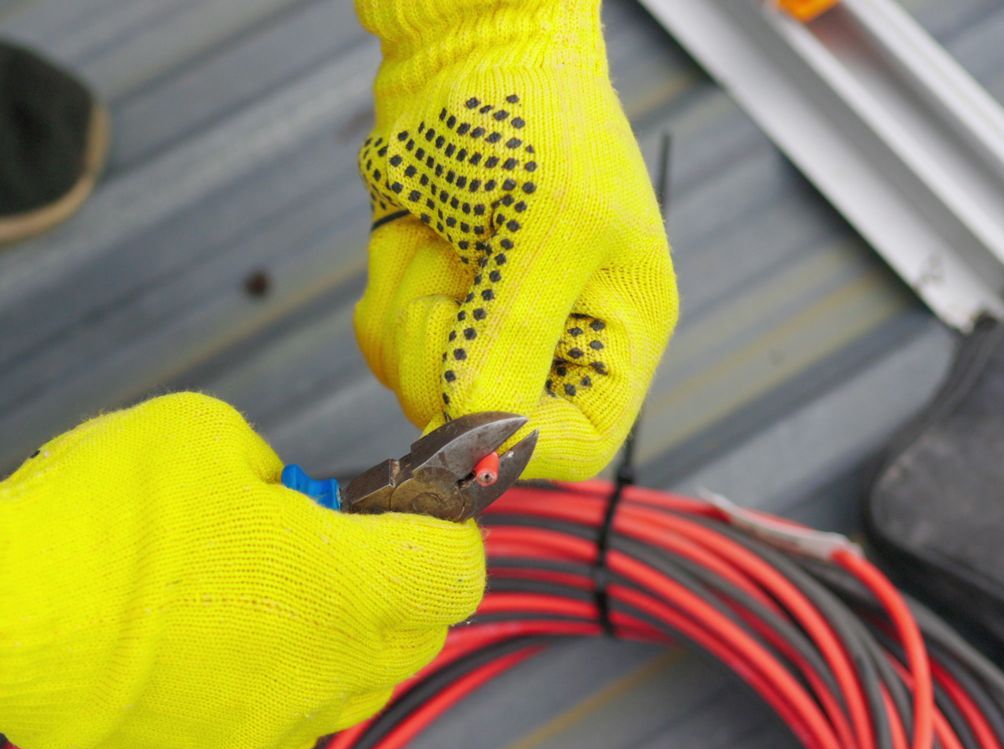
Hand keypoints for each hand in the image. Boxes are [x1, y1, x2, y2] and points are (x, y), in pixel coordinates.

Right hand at [0, 393, 484, 748]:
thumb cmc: (98, 519)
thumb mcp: (204, 435)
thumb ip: (274, 469)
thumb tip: (281, 495)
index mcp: (345, 586)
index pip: (456, 575)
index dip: (446, 530)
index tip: (415, 505)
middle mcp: (322, 672)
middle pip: (414, 640)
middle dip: (399, 586)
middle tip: (343, 535)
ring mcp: (266, 725)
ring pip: (348, 690)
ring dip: (339, 639)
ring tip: (272, 586)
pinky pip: (275, 718)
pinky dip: (271, 679)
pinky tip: (216, 634)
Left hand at [353, 0, 677, 480]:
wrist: (461, 48)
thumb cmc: (533, 116)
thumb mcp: (543, 229)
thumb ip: (512, 338)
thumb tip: (479, 440)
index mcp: (618, 333)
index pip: (579, 444)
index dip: (519, 445)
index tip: (466, 407)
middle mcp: (555, 342)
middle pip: (482, 427)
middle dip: (446, 352)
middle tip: (456, 276)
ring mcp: (487, 327)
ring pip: (419, 389)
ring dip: (412, 308)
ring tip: (445, 239)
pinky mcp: (430, 304)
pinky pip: (385, 348)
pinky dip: (385, 294)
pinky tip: (416, 237)